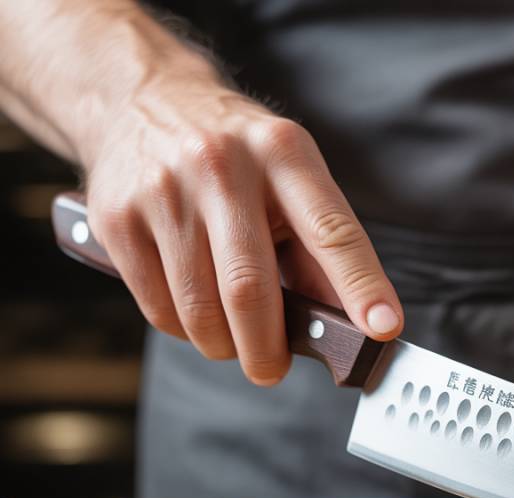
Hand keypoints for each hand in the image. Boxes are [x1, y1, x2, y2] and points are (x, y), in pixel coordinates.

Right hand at [84, 77, 402, 384]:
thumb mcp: (290, 175)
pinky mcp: (117, 219)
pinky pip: (159, 308)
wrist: (142, 100)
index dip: (361, 286)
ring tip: (235, 339)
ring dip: (224, 345)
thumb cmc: (236, 155)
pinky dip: (185, 330)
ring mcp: (164, 192)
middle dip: (268, 349)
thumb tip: (355, 322)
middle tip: (273, 369)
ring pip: (200, 310)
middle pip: (250, 288)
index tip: (383, 328)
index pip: (331, 230)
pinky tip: (196, 312)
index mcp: (283, 153)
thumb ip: (320, 246)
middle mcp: (222, 166)